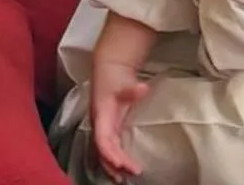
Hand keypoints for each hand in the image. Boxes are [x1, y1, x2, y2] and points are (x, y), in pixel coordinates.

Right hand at [90, 61, 149, 180]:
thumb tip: (143, 89)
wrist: (110, 69)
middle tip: (132, 173)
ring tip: (124, 178)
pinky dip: (115, 158)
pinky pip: (110, 147)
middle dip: (114, 165)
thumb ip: (132, 88)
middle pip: (103, 151)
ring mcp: (104, 127)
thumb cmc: (115, 76)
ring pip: (105, 151)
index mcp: (101, 116)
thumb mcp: (124, 81)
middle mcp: (100, 125)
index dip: (111, 153)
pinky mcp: (110, 127)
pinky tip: (122, 167)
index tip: (122, 164)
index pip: (103, 140)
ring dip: (113, 165)